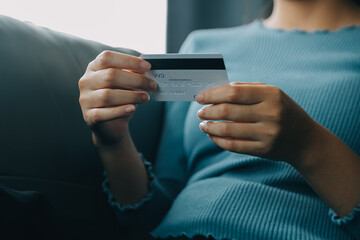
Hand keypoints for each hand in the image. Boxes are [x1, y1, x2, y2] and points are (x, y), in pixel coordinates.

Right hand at [78, 50, 156, 145]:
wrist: (112, 125)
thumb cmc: (120, 99)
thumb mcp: (127, 84)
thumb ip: (133, 74)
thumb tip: (146, 70)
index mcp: (94, 67)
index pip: (107, 58)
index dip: (128, 60)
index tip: (147, 66)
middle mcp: (86, 81)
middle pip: (110, 76)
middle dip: (135, 80)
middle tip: (152, 85)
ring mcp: (85, 99)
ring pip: (108, 95)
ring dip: (131, 96)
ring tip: (146, 97)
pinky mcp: (89, 116)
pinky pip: (103, 113)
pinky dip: (120, 111)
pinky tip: (132, 109)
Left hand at [196, 82, 317, 163]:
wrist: (304, 139)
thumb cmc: (282, 110)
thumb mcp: (271, 94)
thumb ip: (245, 90)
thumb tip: (215, 91)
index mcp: (271, 95)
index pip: (234, 93)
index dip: (213, 95)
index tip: (199, 97)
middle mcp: (271, 114)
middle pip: (228, 111)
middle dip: (208, 111)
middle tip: (200, 111)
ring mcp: (268, 134)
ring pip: (228, 130)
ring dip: (210, 127)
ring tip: (203, 124)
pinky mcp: (264, 150)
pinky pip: (234, 146)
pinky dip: (218, 141)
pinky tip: (212, 135)